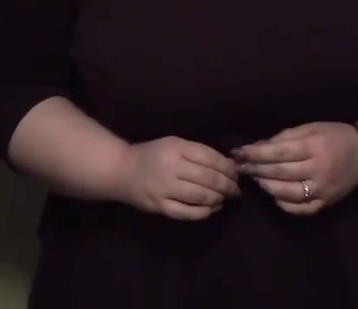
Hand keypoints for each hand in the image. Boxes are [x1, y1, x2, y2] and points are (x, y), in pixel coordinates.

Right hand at [118, 136, 239, 220]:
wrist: (121, 171)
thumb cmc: (151, 155)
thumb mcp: (173, 144)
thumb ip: (196, 152)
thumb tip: (227, 165)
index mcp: (176, 148)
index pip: (210, 158)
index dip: (227, 167)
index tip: (236, 172)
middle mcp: (171, 168)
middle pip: (209, 179)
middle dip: (228, 185)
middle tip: (236, 189)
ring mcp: (165, 189)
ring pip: (201, 197)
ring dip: (219, 198)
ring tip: (226, 198)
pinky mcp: (160, 207)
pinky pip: (187, 213)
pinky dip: (204, 212)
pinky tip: (213, 209)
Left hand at [233, 122, 357, 215]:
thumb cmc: (335, 135)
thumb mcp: (311, 128)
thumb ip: (285, 137)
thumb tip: (258, 146)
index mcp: (314, 147)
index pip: (278, 152)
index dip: (255, 153)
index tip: (238, 153)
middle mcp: (318, 169)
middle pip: (279, 173)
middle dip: (256, 169)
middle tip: (240, 167)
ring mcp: (322, 189)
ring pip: (287, 193)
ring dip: (267, 186)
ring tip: (256, 179)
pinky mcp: (326, 203)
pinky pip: (301, 209)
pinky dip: (284, 204)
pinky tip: (275, 195)